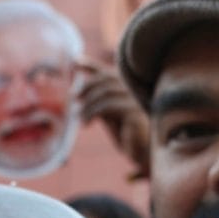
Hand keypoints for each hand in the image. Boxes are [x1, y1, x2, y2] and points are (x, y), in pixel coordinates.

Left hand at [77, 61, 149, 178]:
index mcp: (129, 89)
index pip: (109, 72)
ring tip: (81, 119)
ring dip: (87, 106)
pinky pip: (107, 106)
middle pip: (105, 79)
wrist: (145, 155)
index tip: (74, 63)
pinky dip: (92, 113)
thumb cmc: (128, 137)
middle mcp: (134, 90)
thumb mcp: (110, 117)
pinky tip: (86, 124)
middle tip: (74, 98)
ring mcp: (135, 99)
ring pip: (104, 92)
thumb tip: (77, 92)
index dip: (92, 65)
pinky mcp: (134, 111)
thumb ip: (99, 102)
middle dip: (86, 86)